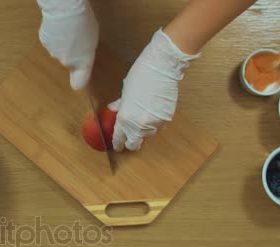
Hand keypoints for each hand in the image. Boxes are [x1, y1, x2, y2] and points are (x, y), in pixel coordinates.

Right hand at [37, 0, 97, 89]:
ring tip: (67, 31)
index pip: (79, 83)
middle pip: (68, 62)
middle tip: (76, 40)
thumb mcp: (92, 41)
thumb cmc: (83, 23)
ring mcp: (53, 53)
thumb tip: (82, 57)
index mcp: (82, 63)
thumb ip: (86, 54)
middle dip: (71, 54)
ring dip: (62, 45)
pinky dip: (53, 37)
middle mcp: (66, 63)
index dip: (79, 80)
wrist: (64, 11)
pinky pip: (50, 43)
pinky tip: (57, 27)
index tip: (80, 78)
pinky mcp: (44, 43)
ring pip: (58, 52)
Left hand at [110, 29, 199, 150]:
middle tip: (130, 138)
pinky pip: (159, 127)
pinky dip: (156, 123)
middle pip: (134, 145)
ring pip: (148, 135)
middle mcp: (138, 125)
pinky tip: (154, 111)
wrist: (161, 68)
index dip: (118, 144)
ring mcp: (154, 124)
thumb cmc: (140, 76)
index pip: (119, 139)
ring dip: (144, 131)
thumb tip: (113, 109)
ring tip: (144, 117)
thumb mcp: (125, 92)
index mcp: (124, 118)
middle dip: (131, 143)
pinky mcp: (166, 119)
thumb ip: (119, 105)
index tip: (118, 146)